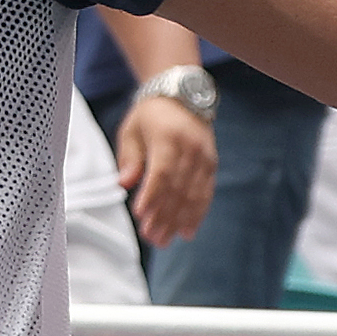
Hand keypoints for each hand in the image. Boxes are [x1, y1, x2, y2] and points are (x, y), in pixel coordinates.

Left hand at [110, 92, 214, 244]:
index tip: (141, 215)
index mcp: (168, 137)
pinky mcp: (212, 164)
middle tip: (151, 237)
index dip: (152, 195)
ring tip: (165, 239)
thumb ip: (129, 158)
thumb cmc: (150, 116)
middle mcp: (191, 148)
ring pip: (193, 194)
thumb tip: (124, 183)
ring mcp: (205, 157)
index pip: (162, 172)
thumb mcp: (131, 131)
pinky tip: (187, 230)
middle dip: (164, 215)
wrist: (182, 96)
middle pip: (178, 188)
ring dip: (179, 220)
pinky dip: (197, 213)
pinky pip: (206, 192)